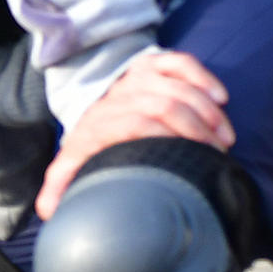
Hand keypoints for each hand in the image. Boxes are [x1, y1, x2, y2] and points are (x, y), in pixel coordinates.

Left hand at [38, 49, 229, 218]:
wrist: (91, 116)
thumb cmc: (90, 150)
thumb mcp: (72, 168)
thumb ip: (61, 186)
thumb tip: (47, 209)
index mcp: (97, 125)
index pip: (135, 123)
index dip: (167, 137)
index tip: (193, 157)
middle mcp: (114, 98)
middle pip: (161, 103)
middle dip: (196, 127)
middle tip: (219, 151)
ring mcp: (132, 79)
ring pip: (174, 85)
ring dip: (206, 109)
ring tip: (224, 136)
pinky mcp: (148, 66)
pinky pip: (177, 62)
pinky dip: (201, 76)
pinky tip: (220, 97)